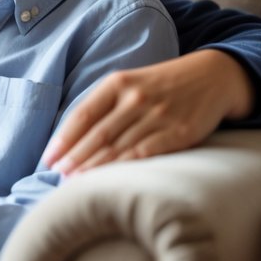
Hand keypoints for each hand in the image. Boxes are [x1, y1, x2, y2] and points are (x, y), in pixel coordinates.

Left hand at [42, 49, 253, 175]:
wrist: (212, 77)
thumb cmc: (161, 85)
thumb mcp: (129, 83)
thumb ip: (103, 106)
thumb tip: (71, 139)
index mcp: (117, 83)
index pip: (83, 115)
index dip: (64, 139)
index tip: (48, 159)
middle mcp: (135, 98)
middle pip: (98, 134)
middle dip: (75, 158)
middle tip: (58, 177)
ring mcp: (158, 115)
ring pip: (119, 147)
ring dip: (94, 168)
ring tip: (76, 184)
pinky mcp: (179, 132)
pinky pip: (146, 154)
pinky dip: (125, 169)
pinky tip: (110, 182)